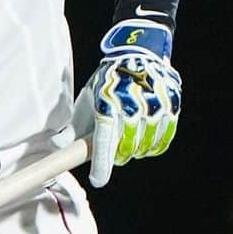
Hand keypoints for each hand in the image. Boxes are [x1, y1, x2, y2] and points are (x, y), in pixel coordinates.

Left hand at [72, 20, 181, 188]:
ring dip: (135, 151)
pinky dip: (153, 147)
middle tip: (113, 155)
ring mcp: (155, 106)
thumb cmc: (106, 81)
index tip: (98, 180)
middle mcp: (132, 105)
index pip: (104, 141)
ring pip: (145, 147)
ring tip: (129, 143)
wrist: (138, 53)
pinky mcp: (171, 106)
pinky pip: (163, 140)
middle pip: (126, 148)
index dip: (102, 165)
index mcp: (106, 102)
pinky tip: (145, 143)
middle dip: (117, 156)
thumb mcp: (87, 98)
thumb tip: (61, 149)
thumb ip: (77, 125)